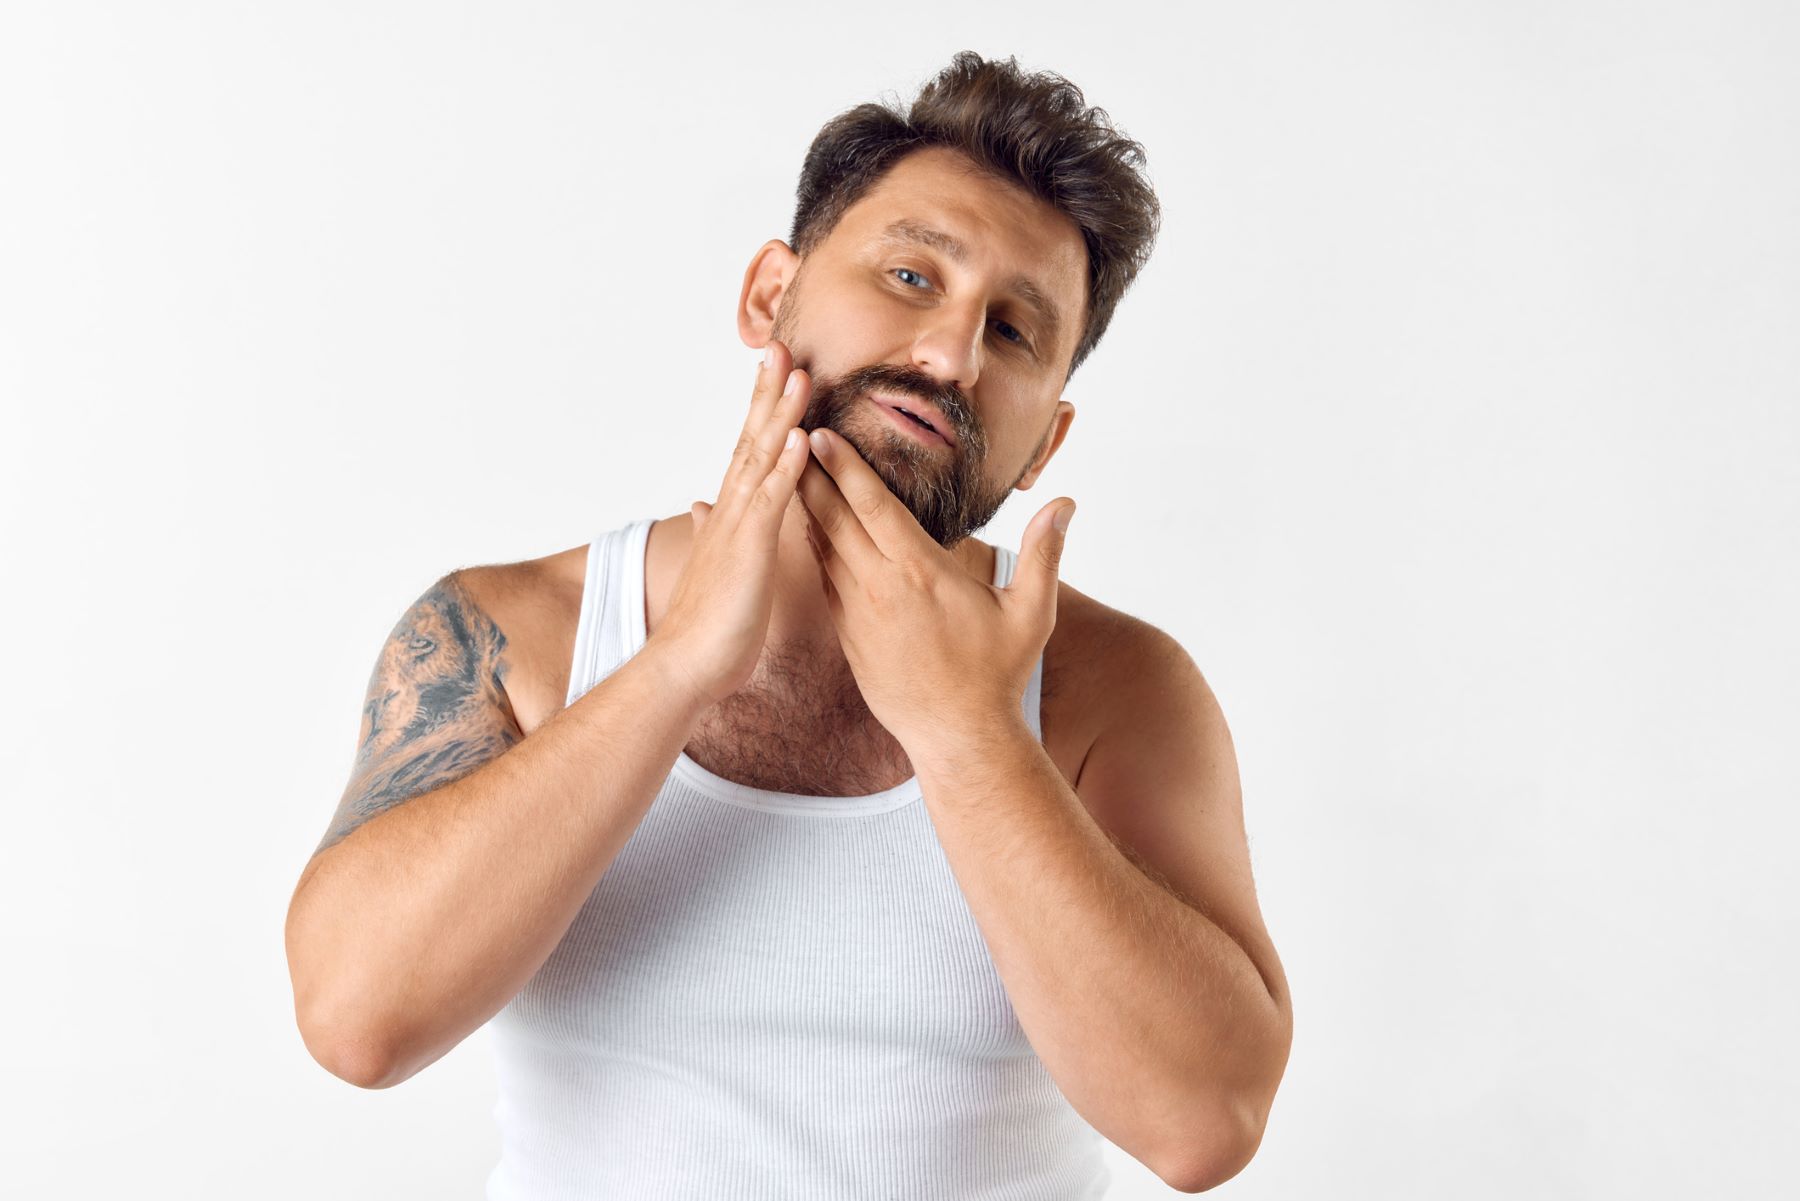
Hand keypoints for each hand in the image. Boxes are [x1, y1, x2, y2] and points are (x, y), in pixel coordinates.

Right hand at [648, 340, 812, 708]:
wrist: (685, 665)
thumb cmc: (707, 625)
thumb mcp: (716, 566)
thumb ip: (712, 530)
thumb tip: (700, 506)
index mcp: (730, 514)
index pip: (748, 449)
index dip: (763, 409)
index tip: (777, 371)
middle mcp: (731, 510)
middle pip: (752, 438)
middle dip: (769, 392)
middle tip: (783, 346)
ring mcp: (738, 526)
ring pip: (762, 458)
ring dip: (781, 414)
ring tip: (799, 372)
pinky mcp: (749, 548)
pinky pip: (772, 501)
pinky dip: (786, 468)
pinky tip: (800, 437)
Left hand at [795, 425, 1075, 751]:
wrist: (958, 738)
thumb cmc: (997, 674)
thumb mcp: (1032, 613)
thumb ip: (1043, 553)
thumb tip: (1066, 502)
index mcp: (922, 573)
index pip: (874, 508)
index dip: (845, 468)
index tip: (822, 434)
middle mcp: (881, 588)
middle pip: (836, 518)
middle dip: (810, 473)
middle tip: (788, 435)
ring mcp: (858, 613)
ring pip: (822, 547)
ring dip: (806, 506)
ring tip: (788, 468)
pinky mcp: (847, 635)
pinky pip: (823, 579)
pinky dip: (812, 547)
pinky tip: (805, 525)